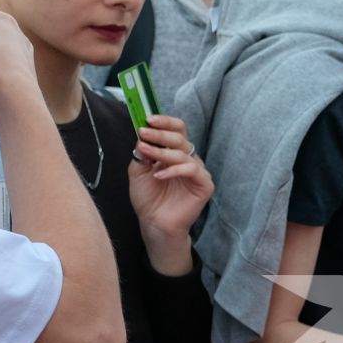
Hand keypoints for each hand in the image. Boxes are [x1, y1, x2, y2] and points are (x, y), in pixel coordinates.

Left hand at [128, 114, 214, 249]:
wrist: (154, 223)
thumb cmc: (148, 199)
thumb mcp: (138, 170)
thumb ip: (142, 152)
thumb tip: (142, 134)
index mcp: (175, 153)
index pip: (177, 130)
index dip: (165, 122)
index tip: (148, 119)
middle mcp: (188, 159)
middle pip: (180, 138)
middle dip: (160, 134)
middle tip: (143, 133)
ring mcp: (198, 172)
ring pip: (184, 153)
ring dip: (162, 152)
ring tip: (147, 156)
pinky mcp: (204, 185)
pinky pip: (191, 170)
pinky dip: (174, 170)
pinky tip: (158, 176)